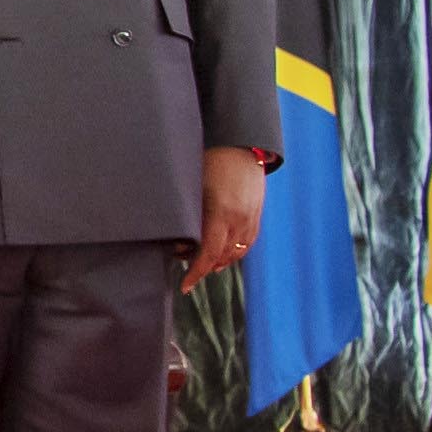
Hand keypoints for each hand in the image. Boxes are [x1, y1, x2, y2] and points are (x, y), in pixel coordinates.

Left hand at [185, 147, 267, 291]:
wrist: (240, 145)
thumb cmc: (208, 161)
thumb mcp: (192, 186)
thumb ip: (185, 212)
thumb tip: (174, 237)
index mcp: (220, 212)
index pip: (208, 253)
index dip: (196, 272)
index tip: (185, 285)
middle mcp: (239, 219)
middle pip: (221, 256)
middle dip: (202, 266)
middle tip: (183, 264)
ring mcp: (251, 218)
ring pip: (236, 253)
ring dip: (218, 261)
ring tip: (200, 261)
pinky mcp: (257, 214)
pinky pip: (247, 242)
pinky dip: (233, 252)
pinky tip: (221, 253)